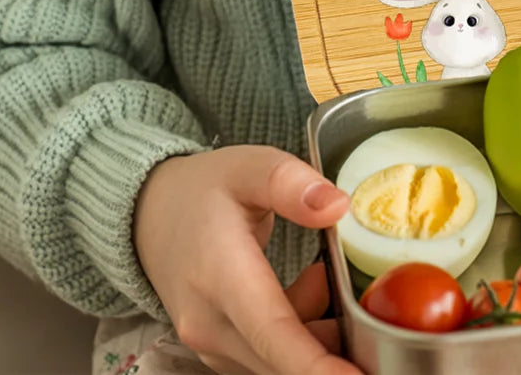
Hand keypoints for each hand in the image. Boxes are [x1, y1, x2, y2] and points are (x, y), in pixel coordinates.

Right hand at [133, 145, 364, 374]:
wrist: (152, 215)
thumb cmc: (204, 190)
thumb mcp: (248, 166)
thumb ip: (290, 182)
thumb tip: (338, 206)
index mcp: (220, 278)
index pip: (274, 335)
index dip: (317, 368)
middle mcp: (211, 327)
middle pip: (285, 360)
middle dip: (337, 348)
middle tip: (368, 303)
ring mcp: (212, 346)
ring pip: (281, 364)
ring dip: (319, 333)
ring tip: (321, 271)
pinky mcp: (221, 353)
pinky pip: (272, 360)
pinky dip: (303, 336)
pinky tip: (306, 287)